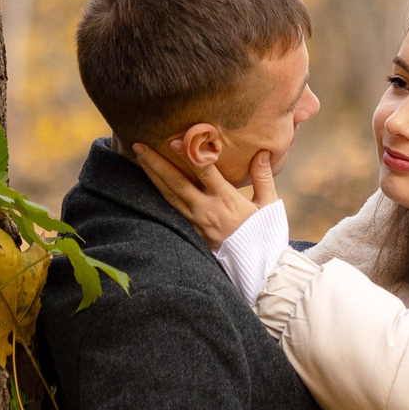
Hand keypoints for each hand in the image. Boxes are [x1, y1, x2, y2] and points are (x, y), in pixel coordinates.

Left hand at [132, 143, 275, 247]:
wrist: (258, 268)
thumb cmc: (265, 234)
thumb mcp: (269, 204)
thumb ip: (263, 177)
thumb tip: (262, 152)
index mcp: (226, 200)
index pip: (204, 172)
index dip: (188, 155)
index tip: (173, 140)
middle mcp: (206, 210)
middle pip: (176, 183)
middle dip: (156, 163)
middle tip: (139, 146)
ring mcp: (196, 223)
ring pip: (169, 196)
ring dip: (153, 176)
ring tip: (140, 158)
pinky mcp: (191, 232)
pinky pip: (171, 210)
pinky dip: (159, 194)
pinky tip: (151, 183)